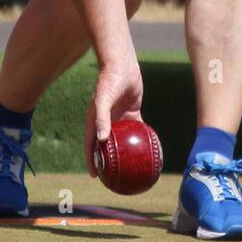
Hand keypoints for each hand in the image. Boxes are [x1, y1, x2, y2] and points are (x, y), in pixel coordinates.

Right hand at [85, 57, 143, 174]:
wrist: (122, 65)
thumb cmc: (108, 82)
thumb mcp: (103, 100)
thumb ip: (101, 118)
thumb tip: (101, 140)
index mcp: (95, 122)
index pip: (91, 146)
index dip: (92, 161)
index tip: (96, 176)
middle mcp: (106, 122)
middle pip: (107, 146)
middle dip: (109, 161)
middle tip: (116, 176)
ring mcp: (119, 118)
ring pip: (123, 140)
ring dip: (126, 152)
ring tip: (133, 167)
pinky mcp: (132, 112)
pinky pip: (137, 129)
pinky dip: (141, 138)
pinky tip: (149, 149)